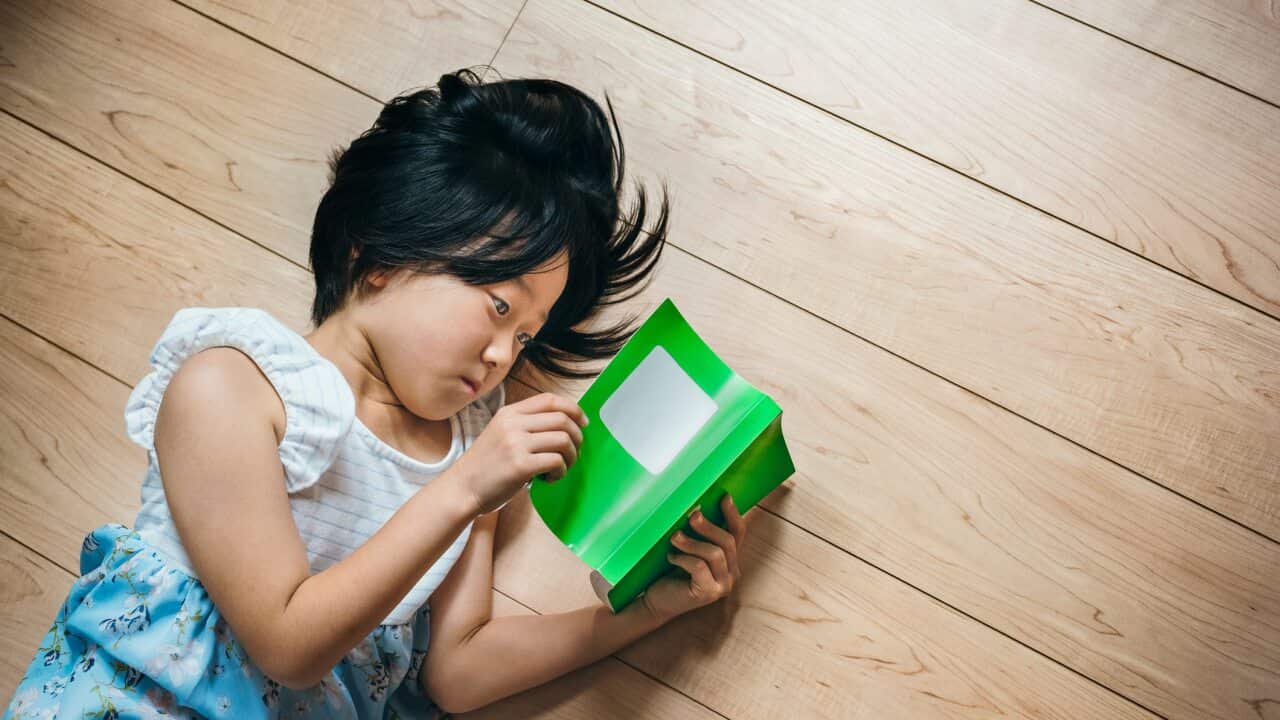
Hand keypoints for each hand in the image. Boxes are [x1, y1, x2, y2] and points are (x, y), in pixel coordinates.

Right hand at [447, 392, 587, 514]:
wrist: (462, 488)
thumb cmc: (486, 465)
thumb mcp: (501, 433)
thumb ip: (527, 425)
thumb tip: (566, 424)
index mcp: (509, 413)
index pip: (550, 400)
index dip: (573, 409)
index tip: (583, 423)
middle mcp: (513, 424)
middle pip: (562, 419)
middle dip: (577, 437)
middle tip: (573, 453)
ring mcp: (516, 443)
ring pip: (563, 440)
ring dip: (571, 457)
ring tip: (560, 468)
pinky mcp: (520, 465)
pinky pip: (556, 461)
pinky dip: (561, 471)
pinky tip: (550, 478)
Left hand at [641, 494, 750, 620]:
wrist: (656, 601)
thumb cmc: (672, 572)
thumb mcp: (689, 550)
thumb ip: (698, 534)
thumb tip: (696, 508)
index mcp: (730, 560)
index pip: (738, 533)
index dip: (733, 514)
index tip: (724, 497)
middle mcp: (732, 574)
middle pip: (727, 542)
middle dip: (708, 526)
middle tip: (692, 515)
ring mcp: (722, 586)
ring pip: (715, 554)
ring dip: (692, 542)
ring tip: (674, 537)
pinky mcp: (708, 593)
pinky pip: (699, 567)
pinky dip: (683, 558)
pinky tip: (671, 557)